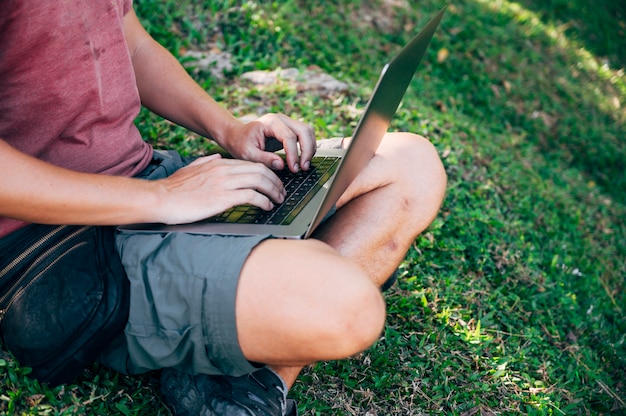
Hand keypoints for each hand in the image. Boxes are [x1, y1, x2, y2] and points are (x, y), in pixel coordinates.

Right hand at [155, 154, 285, 224]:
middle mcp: (224, 170)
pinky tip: (267, 207)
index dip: (267, 173)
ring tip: (278, 200)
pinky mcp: (222, 198)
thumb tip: (216, 155)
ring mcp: (224, 183)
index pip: (251, 164)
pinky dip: (264, 201)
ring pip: (260, 181)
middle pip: (260, 171)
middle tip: (281, 192)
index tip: (273, 183)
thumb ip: (205, 161)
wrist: (160, 198)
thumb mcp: (190, 168)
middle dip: (275, 182)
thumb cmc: (173, 188)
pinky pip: (252, 196)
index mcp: (218, 163)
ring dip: (273, 191)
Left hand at [221, 113, 315, 172]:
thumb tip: (281, 165)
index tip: (294, 169)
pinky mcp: (290, 128)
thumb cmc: (240, 143)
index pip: (289, 136)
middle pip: (304, 130)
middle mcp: (281, 119)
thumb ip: (264, 159)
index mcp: (270, 122)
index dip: (294, 154)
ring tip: (304, 165)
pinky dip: (308, 147)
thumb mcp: (247, 154)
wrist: (237, 135)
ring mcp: (287, 122)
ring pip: (308, 131)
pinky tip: (302, 159)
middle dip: (307, 150)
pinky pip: (305, 134)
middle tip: (303, 168)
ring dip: (310, 148)